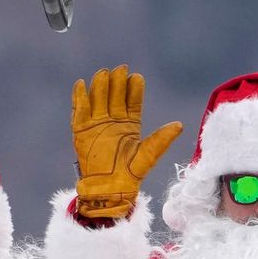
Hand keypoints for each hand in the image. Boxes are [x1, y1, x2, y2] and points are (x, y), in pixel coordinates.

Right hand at [71, 64, 185, 220]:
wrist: (108, 189)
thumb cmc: (130, 175)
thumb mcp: (148, 155)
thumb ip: (161, 140)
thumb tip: (179, 125)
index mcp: (130, 124)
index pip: (132, 102)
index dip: (134, 89)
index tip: (137, 76)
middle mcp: (113, 121)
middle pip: (114, 97)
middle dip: (117, 83)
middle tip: (121, 69)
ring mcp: (96, 124)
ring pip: (97, 100)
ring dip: (99, 86)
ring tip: (103, 74)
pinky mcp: (81, 130)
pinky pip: (79, 111)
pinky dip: (79, 98)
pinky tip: (80, 85)